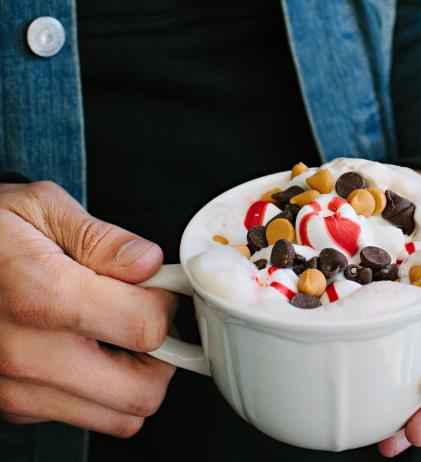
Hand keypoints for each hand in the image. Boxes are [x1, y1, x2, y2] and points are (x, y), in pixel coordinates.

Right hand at [0, 181, 177, 436]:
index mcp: (43, 297)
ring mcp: (17, 389)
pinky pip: (84, 416)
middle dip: (161, 356)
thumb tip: (150, 264)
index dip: (165, 305)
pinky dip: (100, 391)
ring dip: (134, 380)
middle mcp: (28, 355)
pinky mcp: (13, 407)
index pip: (145, 330)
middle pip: (141, 392)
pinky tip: (84, 351)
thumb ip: (104, 239)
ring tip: (117, 337)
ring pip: (119, 417)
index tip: (157, 290)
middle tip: (147, 321)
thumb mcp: (41, 209)